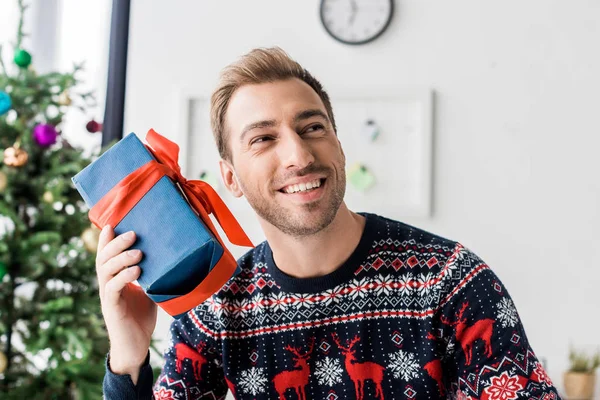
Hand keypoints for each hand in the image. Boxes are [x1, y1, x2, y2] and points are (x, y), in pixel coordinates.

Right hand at [95, 225, 156, 381]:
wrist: (135, 346)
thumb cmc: (141, 317)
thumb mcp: (149, 290)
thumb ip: (152, 274)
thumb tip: (168, 256)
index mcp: (113, 278)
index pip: (107, 254)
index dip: (107, 239)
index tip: (113, 222)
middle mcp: (107, 284)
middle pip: (104, 258)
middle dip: (116, 243)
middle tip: (133, 233)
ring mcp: (107, 296)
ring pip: (106, 271)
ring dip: (121, 258)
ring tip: (138, 252)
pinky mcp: (112, 308)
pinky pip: (113, 288)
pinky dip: (124, 277)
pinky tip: (136, 271)